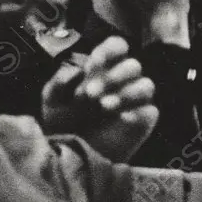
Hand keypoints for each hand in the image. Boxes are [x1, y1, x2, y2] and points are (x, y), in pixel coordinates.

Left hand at [42, 36, 158, 161]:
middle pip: (133, 65)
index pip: (117, 46)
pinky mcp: (144, 120)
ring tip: (104, 106)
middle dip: (113, 77)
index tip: (93, 64)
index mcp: (103, 67)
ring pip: (146, 85)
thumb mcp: (52, 100)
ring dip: (126, 93)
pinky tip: (119, 118)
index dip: (109, 51)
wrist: (71, 156)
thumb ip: (59, 82)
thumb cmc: (63, 121)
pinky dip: (135, 112)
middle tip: (90, 93)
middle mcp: (122, 80)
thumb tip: (76, 71)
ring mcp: (135, 100)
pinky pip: (149, 110)